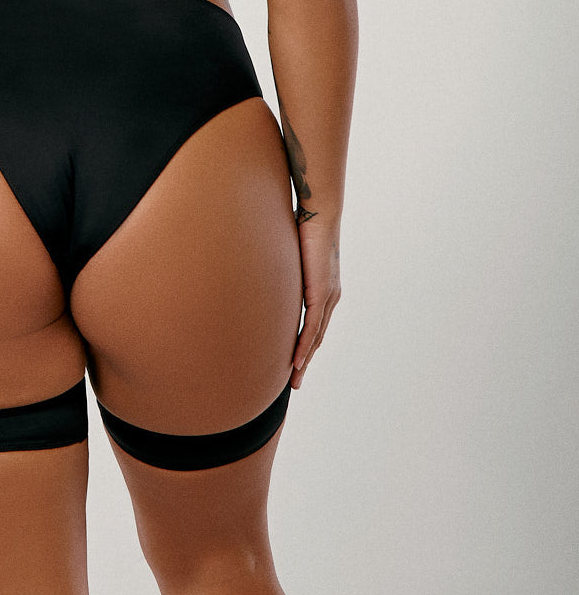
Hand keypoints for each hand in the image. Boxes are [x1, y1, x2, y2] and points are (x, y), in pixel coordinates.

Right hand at [291, 216, 340, 387]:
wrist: (319, 213)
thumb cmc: (303, 226)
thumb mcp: (291, 254)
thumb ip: (283, 267)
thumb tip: (263, 268)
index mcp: (325, 288)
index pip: (315, 324)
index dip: (305, 344)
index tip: (295, 361)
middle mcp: (331, 296)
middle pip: (317, 337)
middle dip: (306, 360)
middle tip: (295, 381)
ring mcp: (328, 296)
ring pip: (316, 337)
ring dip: (304, 359)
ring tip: (294, 379)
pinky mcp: (322, 293)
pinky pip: (312, 326)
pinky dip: (304, 346)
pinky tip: (296, 361)